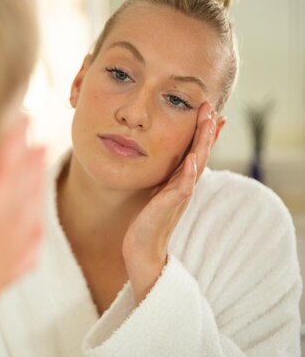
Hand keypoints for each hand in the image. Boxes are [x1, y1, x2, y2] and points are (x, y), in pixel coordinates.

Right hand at [0, 118, 45, 344]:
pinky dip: (32, 230)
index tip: (18, 130)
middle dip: (23, 165)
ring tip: (41, 156)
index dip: (7, 165)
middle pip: (13, 210)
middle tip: (33, 128)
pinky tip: (38, 218)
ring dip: (32, 188)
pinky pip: (20, 256)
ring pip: (21, 227)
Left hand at [122, 102, 222, 303]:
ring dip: (203, 144)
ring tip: (209, 123)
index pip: (196, 152)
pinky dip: (188, 173)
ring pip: (196, 165)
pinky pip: (182, 187)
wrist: (142, 248)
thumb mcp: (157, 193)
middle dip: (207, 131)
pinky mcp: (170, 206)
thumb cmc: (148, 221)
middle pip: (200, 153)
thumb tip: (168, 163)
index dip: (205, 133)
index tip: (212, 112)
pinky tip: (191, 159)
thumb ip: (165, 178)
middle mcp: (184, 186)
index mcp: (180, 181)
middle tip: (213, 108)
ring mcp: (179, 196)